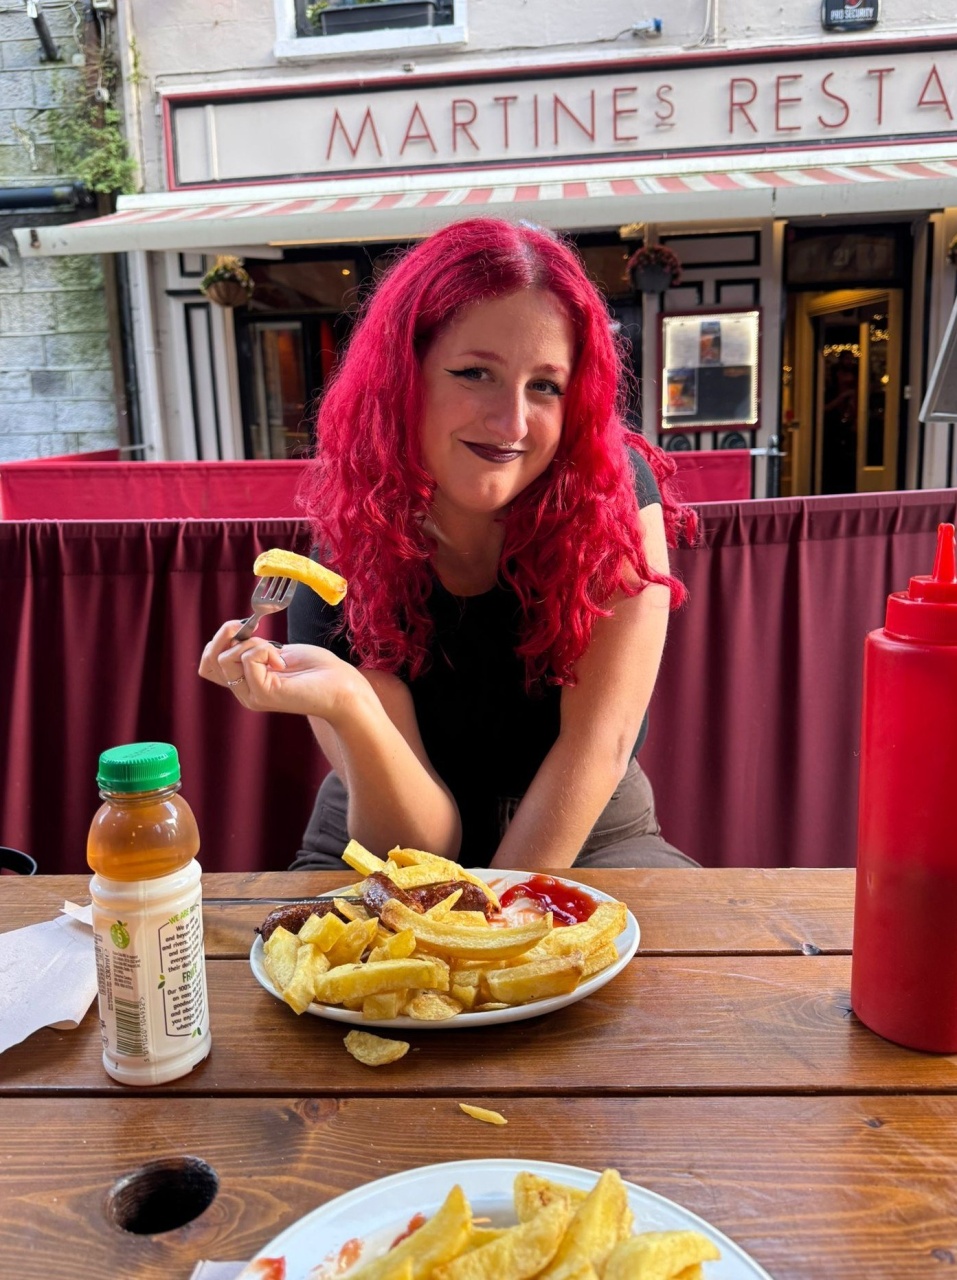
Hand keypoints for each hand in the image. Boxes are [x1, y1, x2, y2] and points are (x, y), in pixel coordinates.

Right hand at [199, 623, 359, 719]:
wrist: (342, 688)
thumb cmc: (317, 669)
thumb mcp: (278, 652)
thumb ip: (254, 647)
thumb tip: (235, 631)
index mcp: (246, 681)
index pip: (208, 664)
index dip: (218, 641)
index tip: (243, 627)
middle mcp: (244, 691)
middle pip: (209, 662)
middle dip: (225, 636)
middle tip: (253, 629)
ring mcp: (252, 695)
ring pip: (224, 660)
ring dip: (250, 642)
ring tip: (276, 650)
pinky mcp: (264, 694)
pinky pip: (247, 661)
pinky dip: (263, 650)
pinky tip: (283, 661)